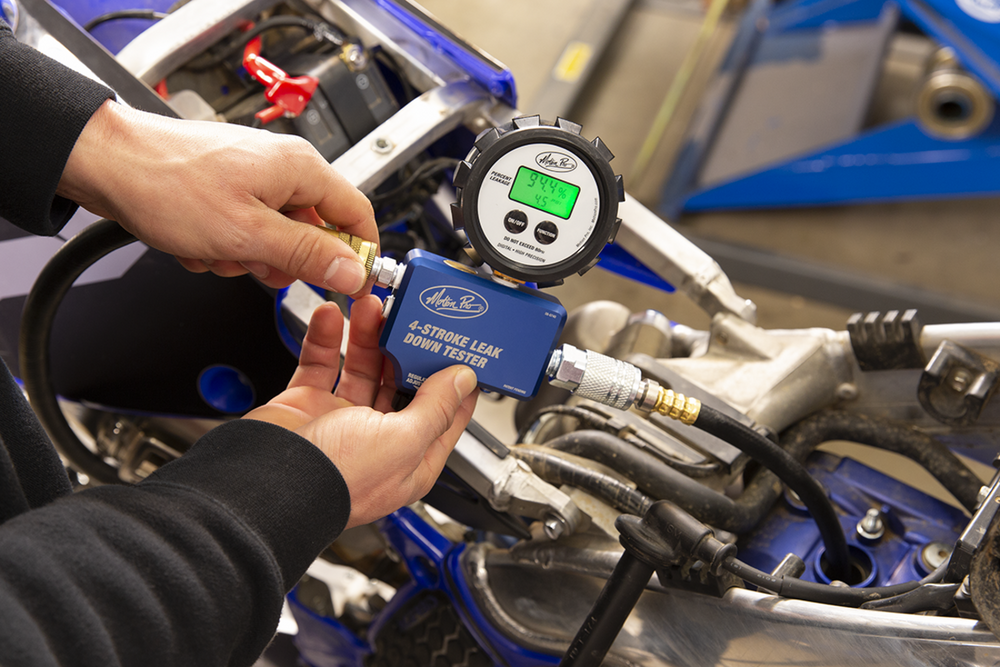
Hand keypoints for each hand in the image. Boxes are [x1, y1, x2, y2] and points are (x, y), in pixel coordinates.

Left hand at [57, 100, 375, 294]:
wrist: (105, 164)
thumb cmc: (167, 184)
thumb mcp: (248, 234)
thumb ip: (307, 255)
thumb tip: (353, 272)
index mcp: (300, 169)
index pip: (357, 215)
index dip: (358, 255)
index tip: (348, 285)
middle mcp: (282, 169)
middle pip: (314, 232)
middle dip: (283, 260)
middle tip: (254, 262)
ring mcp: (253, 179)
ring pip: (274, 238)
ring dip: (245, 256)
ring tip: (215, 249)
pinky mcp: (227, 190)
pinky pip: (243, 233)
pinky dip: (222, 246)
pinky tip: (196, 242)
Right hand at [244, 296, 479, 527]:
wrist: (264, 485)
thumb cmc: (336, 481)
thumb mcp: (404, 441)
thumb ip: (437, 407)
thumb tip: (463, 381)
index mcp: (410, 459)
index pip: (445, 413)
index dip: (454, 379)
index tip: (459, 345)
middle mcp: (378, 441)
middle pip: (402, 383)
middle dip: (407, 346)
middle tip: (411, 314)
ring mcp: (341, 421)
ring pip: (363, 367)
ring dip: (368, 335)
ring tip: (372, 305)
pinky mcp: (308, 405)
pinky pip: (320, 363)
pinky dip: (325, 338)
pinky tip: (332, 316)